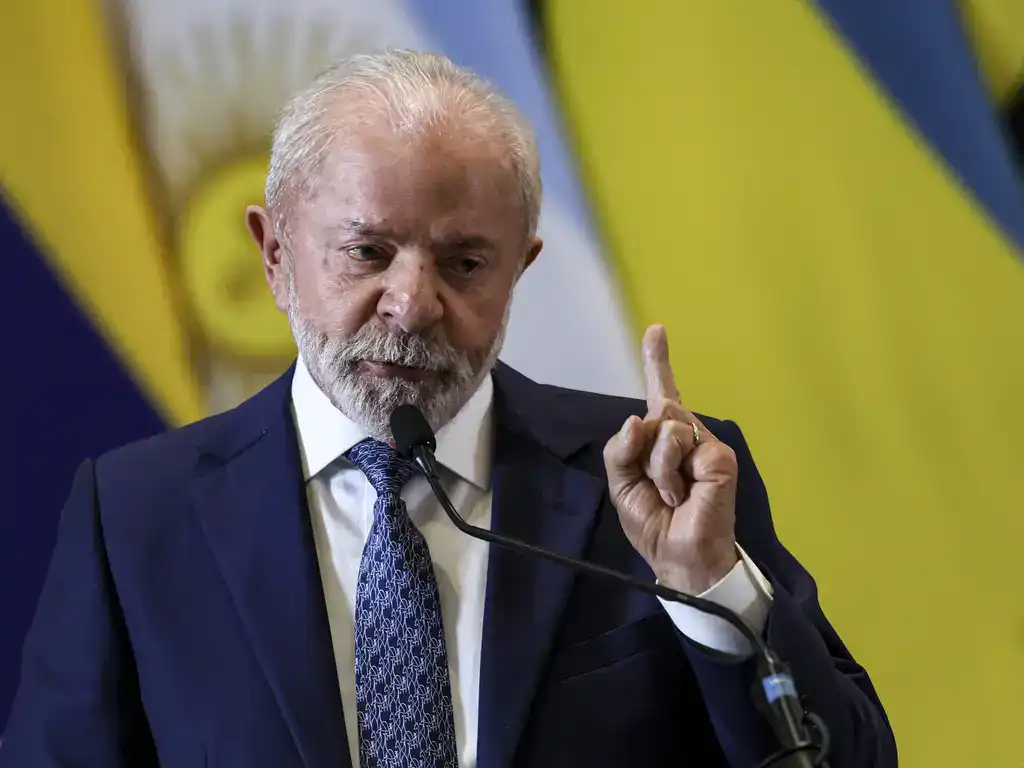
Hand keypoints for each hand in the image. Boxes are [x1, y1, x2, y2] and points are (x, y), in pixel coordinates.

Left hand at [604, 325, 738, 594]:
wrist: (679, 558)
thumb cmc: (653, 524)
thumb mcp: (622, 485)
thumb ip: (621, 449)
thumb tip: (636, 418)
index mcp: (662, 440)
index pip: (662, 393)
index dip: (658, 361)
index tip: (657, 330)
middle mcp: (686, 435)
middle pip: (656, 411)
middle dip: (642, 448)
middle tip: (656, 487)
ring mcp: (705, 444)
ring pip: (666, 425)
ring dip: (656, 467)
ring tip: (670, 495)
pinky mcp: (719, 457)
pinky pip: (681, 445)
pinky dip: (669, 474)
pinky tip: (684, 495)